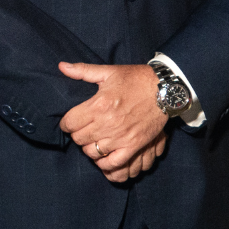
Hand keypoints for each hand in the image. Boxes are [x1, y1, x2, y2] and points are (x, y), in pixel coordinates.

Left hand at [59, 63, 169, 178]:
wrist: (166, 89)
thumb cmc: (136, 79)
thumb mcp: (110, 72)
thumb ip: (83, 70)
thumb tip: (61, 66)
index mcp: (99, 104)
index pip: (69, 123)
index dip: (67, 123)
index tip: (72, 121)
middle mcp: (107, 123)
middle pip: (78, 139)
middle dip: (78, 134)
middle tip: (85, 128)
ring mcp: (121, 136)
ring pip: (92, 152)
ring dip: (90, 147)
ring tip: (95, 139)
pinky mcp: (134, 145)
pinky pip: (112, 163)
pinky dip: (105, 163)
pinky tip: (105, 154)